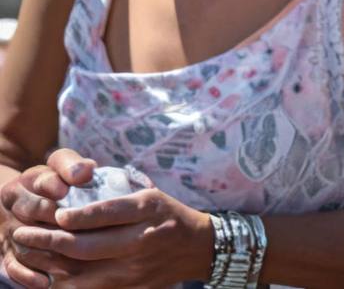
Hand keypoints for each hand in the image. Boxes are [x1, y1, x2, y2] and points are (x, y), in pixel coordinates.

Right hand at [1, 149, 95, 287]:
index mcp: (24, 183)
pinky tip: (45, 282)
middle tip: (72, 229)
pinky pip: (13, 266)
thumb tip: (87, 170)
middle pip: (29, 217)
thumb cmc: (59, 177)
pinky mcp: (9, 251)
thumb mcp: (62, 164)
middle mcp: (12, 208)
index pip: (36, 184)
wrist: (35, 193)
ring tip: (69, 261)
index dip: (51, 187)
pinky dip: (27, 276)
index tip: (65, 191)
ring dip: (44, 253)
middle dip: (51, 223)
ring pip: (23, 244)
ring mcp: (10, 231)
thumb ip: (72, 165)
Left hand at [8, 174, 211, 288]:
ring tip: (29, 252)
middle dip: (49, 240)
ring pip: (82, 272)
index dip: (75, 216)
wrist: (200, 249)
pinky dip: (66, 282)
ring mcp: (135, 268)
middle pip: (86, 246)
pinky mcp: (131, 287)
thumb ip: (119, 193)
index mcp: (148, 209)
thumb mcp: (151, 194)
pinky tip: (49, 274)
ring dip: (50, 264)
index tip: (55, 214)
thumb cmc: (170, 214)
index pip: (105, 213)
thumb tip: (77, 185)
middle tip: (24, 233)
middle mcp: (142, 240)